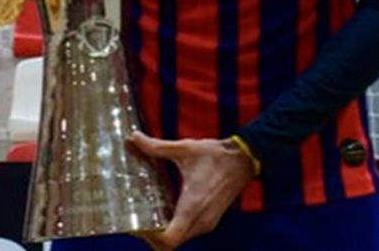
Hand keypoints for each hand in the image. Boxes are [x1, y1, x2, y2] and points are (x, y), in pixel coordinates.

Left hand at [128, 131, 256, 249]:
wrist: (244, 159)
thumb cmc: (216, 155)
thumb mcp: (184, 149)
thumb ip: (157, 147)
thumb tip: (134, 138)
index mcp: (192, 206)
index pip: (169, 239)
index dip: (150, 238)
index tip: (138, 225)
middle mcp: (201, 220)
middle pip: (171, 243)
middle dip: (153, 237)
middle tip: (139, 221)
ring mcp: (208, 222)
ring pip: (180, 239)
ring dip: (165, 233)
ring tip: (149, 216)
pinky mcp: (211, 220)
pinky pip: (189, 233)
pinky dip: (176, 228)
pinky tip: (166, 211)